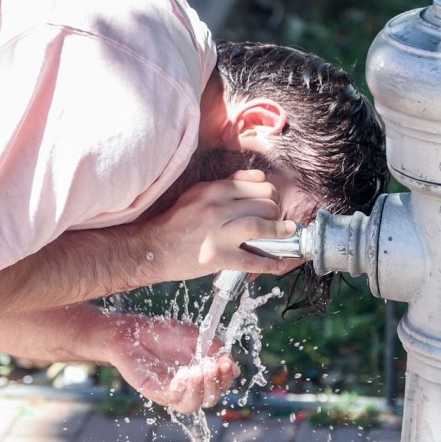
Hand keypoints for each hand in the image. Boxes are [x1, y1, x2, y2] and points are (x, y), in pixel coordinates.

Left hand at [107, 315, 240, 414]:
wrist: (134, 332)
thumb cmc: (164, 334)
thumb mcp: (196, 337)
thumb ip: (214, 349)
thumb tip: (232, 365)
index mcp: (201, 376)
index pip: (220, 386)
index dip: (226, 378)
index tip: (227, 362)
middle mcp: (188, 388)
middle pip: (209, 400)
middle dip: (216, 384)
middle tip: (215, 366)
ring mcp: (171, 392)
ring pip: (192, 405)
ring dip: (200, 390)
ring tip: (199, 371)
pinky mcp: (155, 391)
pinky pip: (172, 397)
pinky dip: (181, 387)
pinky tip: (184, 372)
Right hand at [144, 169, 300, 281]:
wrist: (153, 248)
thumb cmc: (177, 221)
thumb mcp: (198, 193)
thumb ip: (228, 184)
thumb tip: (259, 178)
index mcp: (214, 189)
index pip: (258, 185)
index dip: (271, 194)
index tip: (272, 204)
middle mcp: (217, 208)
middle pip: (264, 204)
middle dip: (276, 213)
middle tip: (277, 221)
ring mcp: (217, 233)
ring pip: (260, 226)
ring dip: (279, 231)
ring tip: (287, 233)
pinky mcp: (217, 257)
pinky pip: (251, 259)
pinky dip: (270, 263)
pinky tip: (280, 263)